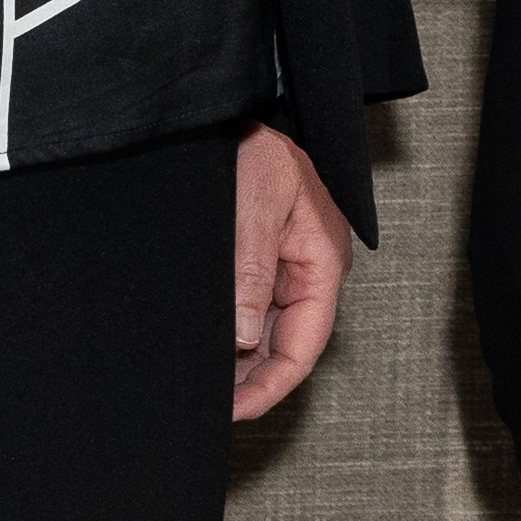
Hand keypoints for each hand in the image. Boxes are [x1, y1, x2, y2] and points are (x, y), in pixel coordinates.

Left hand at [231, 121, 353, 416]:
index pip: (302, 348)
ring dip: (236, 359)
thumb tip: (245, 339)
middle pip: (284, 346)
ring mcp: (286, 266)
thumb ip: (249, 272)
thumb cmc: (254, 146)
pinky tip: (202, 344)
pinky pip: (250, 307)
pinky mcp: (262, 258)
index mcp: (322, 263)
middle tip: (203, 406)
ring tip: (198, 383)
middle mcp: (309, 271)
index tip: (230, 412)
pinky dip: (228, 331)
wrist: (235, 107)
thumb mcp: (252, 207)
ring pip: (264, 331)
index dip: (268, 387)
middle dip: (248, 380)